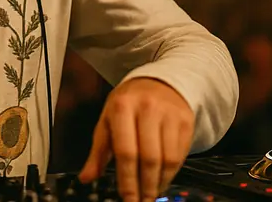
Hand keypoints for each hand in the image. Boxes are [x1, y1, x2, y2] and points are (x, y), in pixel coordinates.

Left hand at [79, 78, 193, 201]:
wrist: (159, 82)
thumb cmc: (128, 104)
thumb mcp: (107, 121)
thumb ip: (98, 151)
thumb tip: (86, 178)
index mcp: (122, 107)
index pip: (125, 151)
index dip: (127, 180)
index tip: (127, 198)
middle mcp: (147, 108)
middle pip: (149, 158)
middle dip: (145, 186)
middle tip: (141, 201)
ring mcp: (169, 114)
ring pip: (168, 159)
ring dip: (159, 182)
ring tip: (151, 193)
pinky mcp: (185, 121)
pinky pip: (180, 154)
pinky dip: (172, 173)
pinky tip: (163, 179)